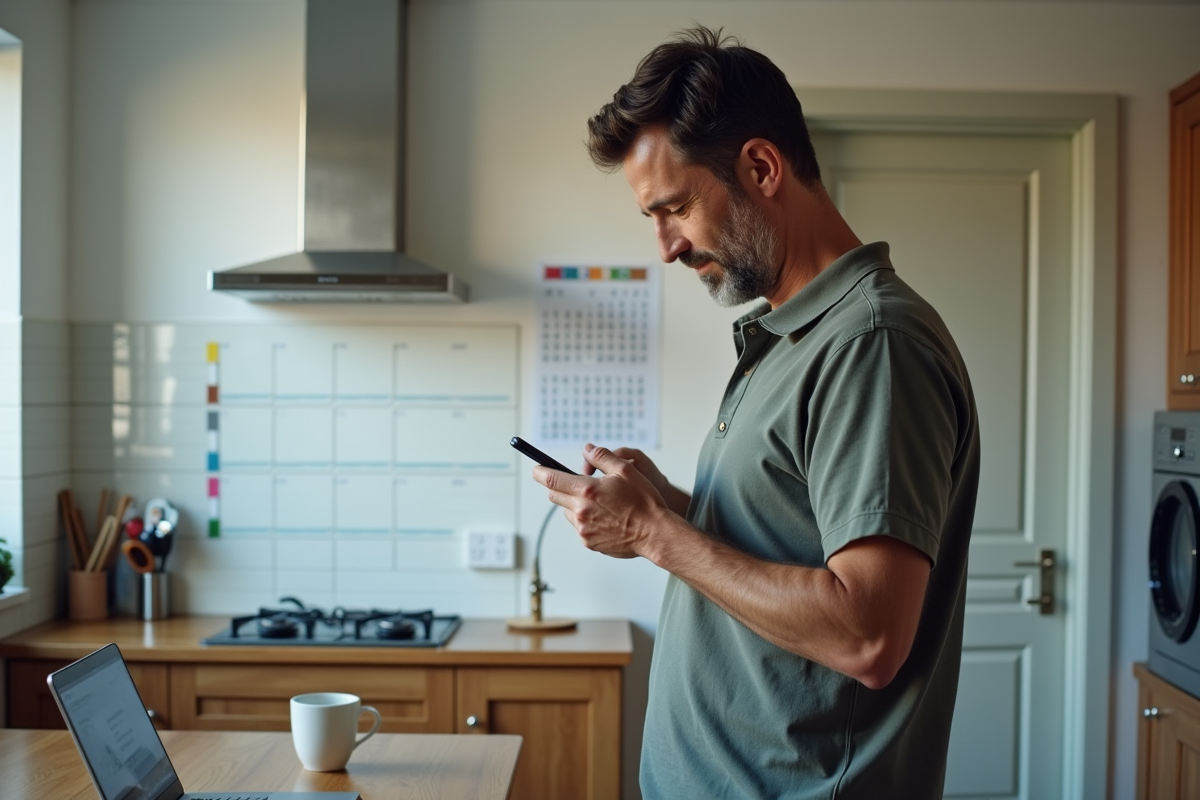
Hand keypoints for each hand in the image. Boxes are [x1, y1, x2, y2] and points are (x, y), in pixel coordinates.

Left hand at [534, 444, 669, 558]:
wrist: (655, 533)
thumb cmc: (643, 502)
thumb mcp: (625, 470)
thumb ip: (602, 457)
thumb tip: (587, 449)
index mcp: (587, 491)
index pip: (551, 479)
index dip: (540, 472)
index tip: (536, 469)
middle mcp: (581, 511)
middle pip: (554, 496)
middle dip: (560, 487)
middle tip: (577, 484)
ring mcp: (583, 529)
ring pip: (567, 512)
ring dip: (574, 504)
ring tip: (598, 503)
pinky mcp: (589, 543)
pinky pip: (578, 527)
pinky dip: (585, 520)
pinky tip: (604, 518)